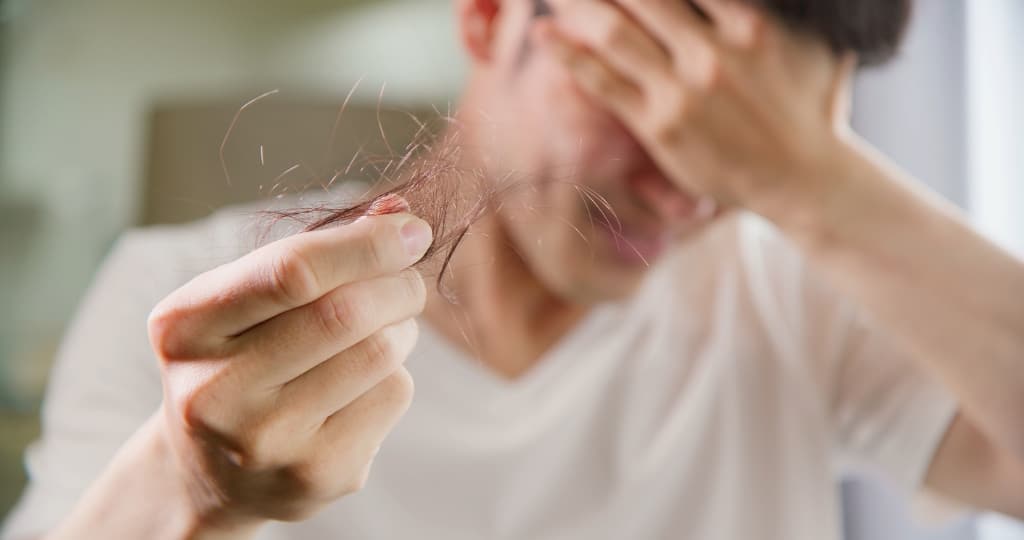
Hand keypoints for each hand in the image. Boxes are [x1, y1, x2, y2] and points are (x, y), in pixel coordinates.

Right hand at [147, 211, 431, 530]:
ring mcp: (265, 441)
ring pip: (379, 353)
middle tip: (408, 282)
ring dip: (402, 328)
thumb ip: (318, 249)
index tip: (413, 231)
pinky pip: (392, 395)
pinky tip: (364, 382)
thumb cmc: (243, 357)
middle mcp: (214, 390)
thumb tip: (400, 213)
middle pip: (344, 314)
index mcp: (185, 327)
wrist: (216, 471)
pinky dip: (395, 374)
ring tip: (382, 330)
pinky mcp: (316, 475)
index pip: (291, 272)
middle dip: (398, 284)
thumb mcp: (250, 297)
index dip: (366, 245)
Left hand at [536, 0, 857, 212]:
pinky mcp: (658, 125)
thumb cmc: (810, 104)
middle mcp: (712, 53)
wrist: (801, 176)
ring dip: (578, 4)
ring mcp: (682, 90)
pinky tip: (545, 35)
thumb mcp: (809, 41)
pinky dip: (570, 55)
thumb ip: (776, 6)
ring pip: (614, 32)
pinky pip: (604, 83)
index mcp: (750, 25)